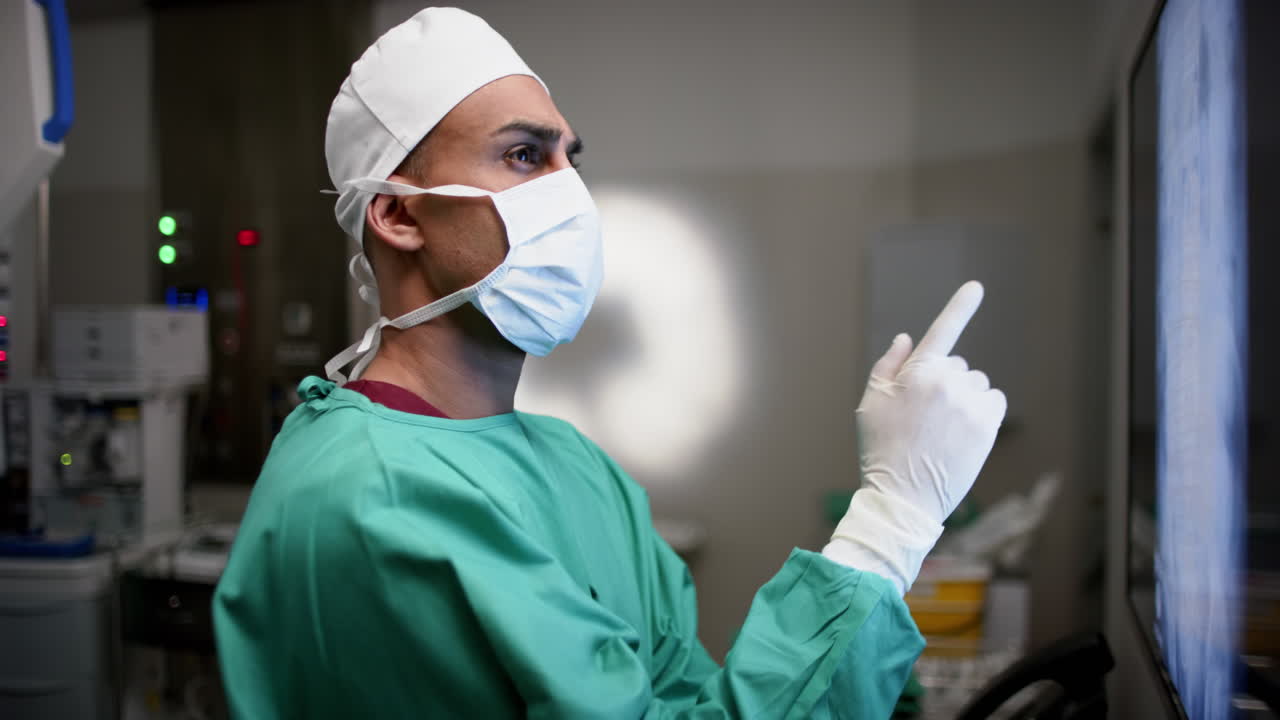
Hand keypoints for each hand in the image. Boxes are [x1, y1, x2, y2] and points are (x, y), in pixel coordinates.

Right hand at [822, 281, 1006, 593]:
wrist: (902, 498)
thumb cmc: (881, 450)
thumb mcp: (869, 404)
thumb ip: (888, 366)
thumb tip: (907, 338)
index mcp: (916, 373)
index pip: (942, 331)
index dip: (960, 306)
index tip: (976, 286)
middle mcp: (946, 382)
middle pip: (957, 366)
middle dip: (945, 382)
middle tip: (924, 417)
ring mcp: (970, 404)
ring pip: (977, 384)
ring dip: (965, 397)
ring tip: (944, 429)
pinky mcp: (988, 426)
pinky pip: (995, 401)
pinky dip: (984, 410)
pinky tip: (964, 431)